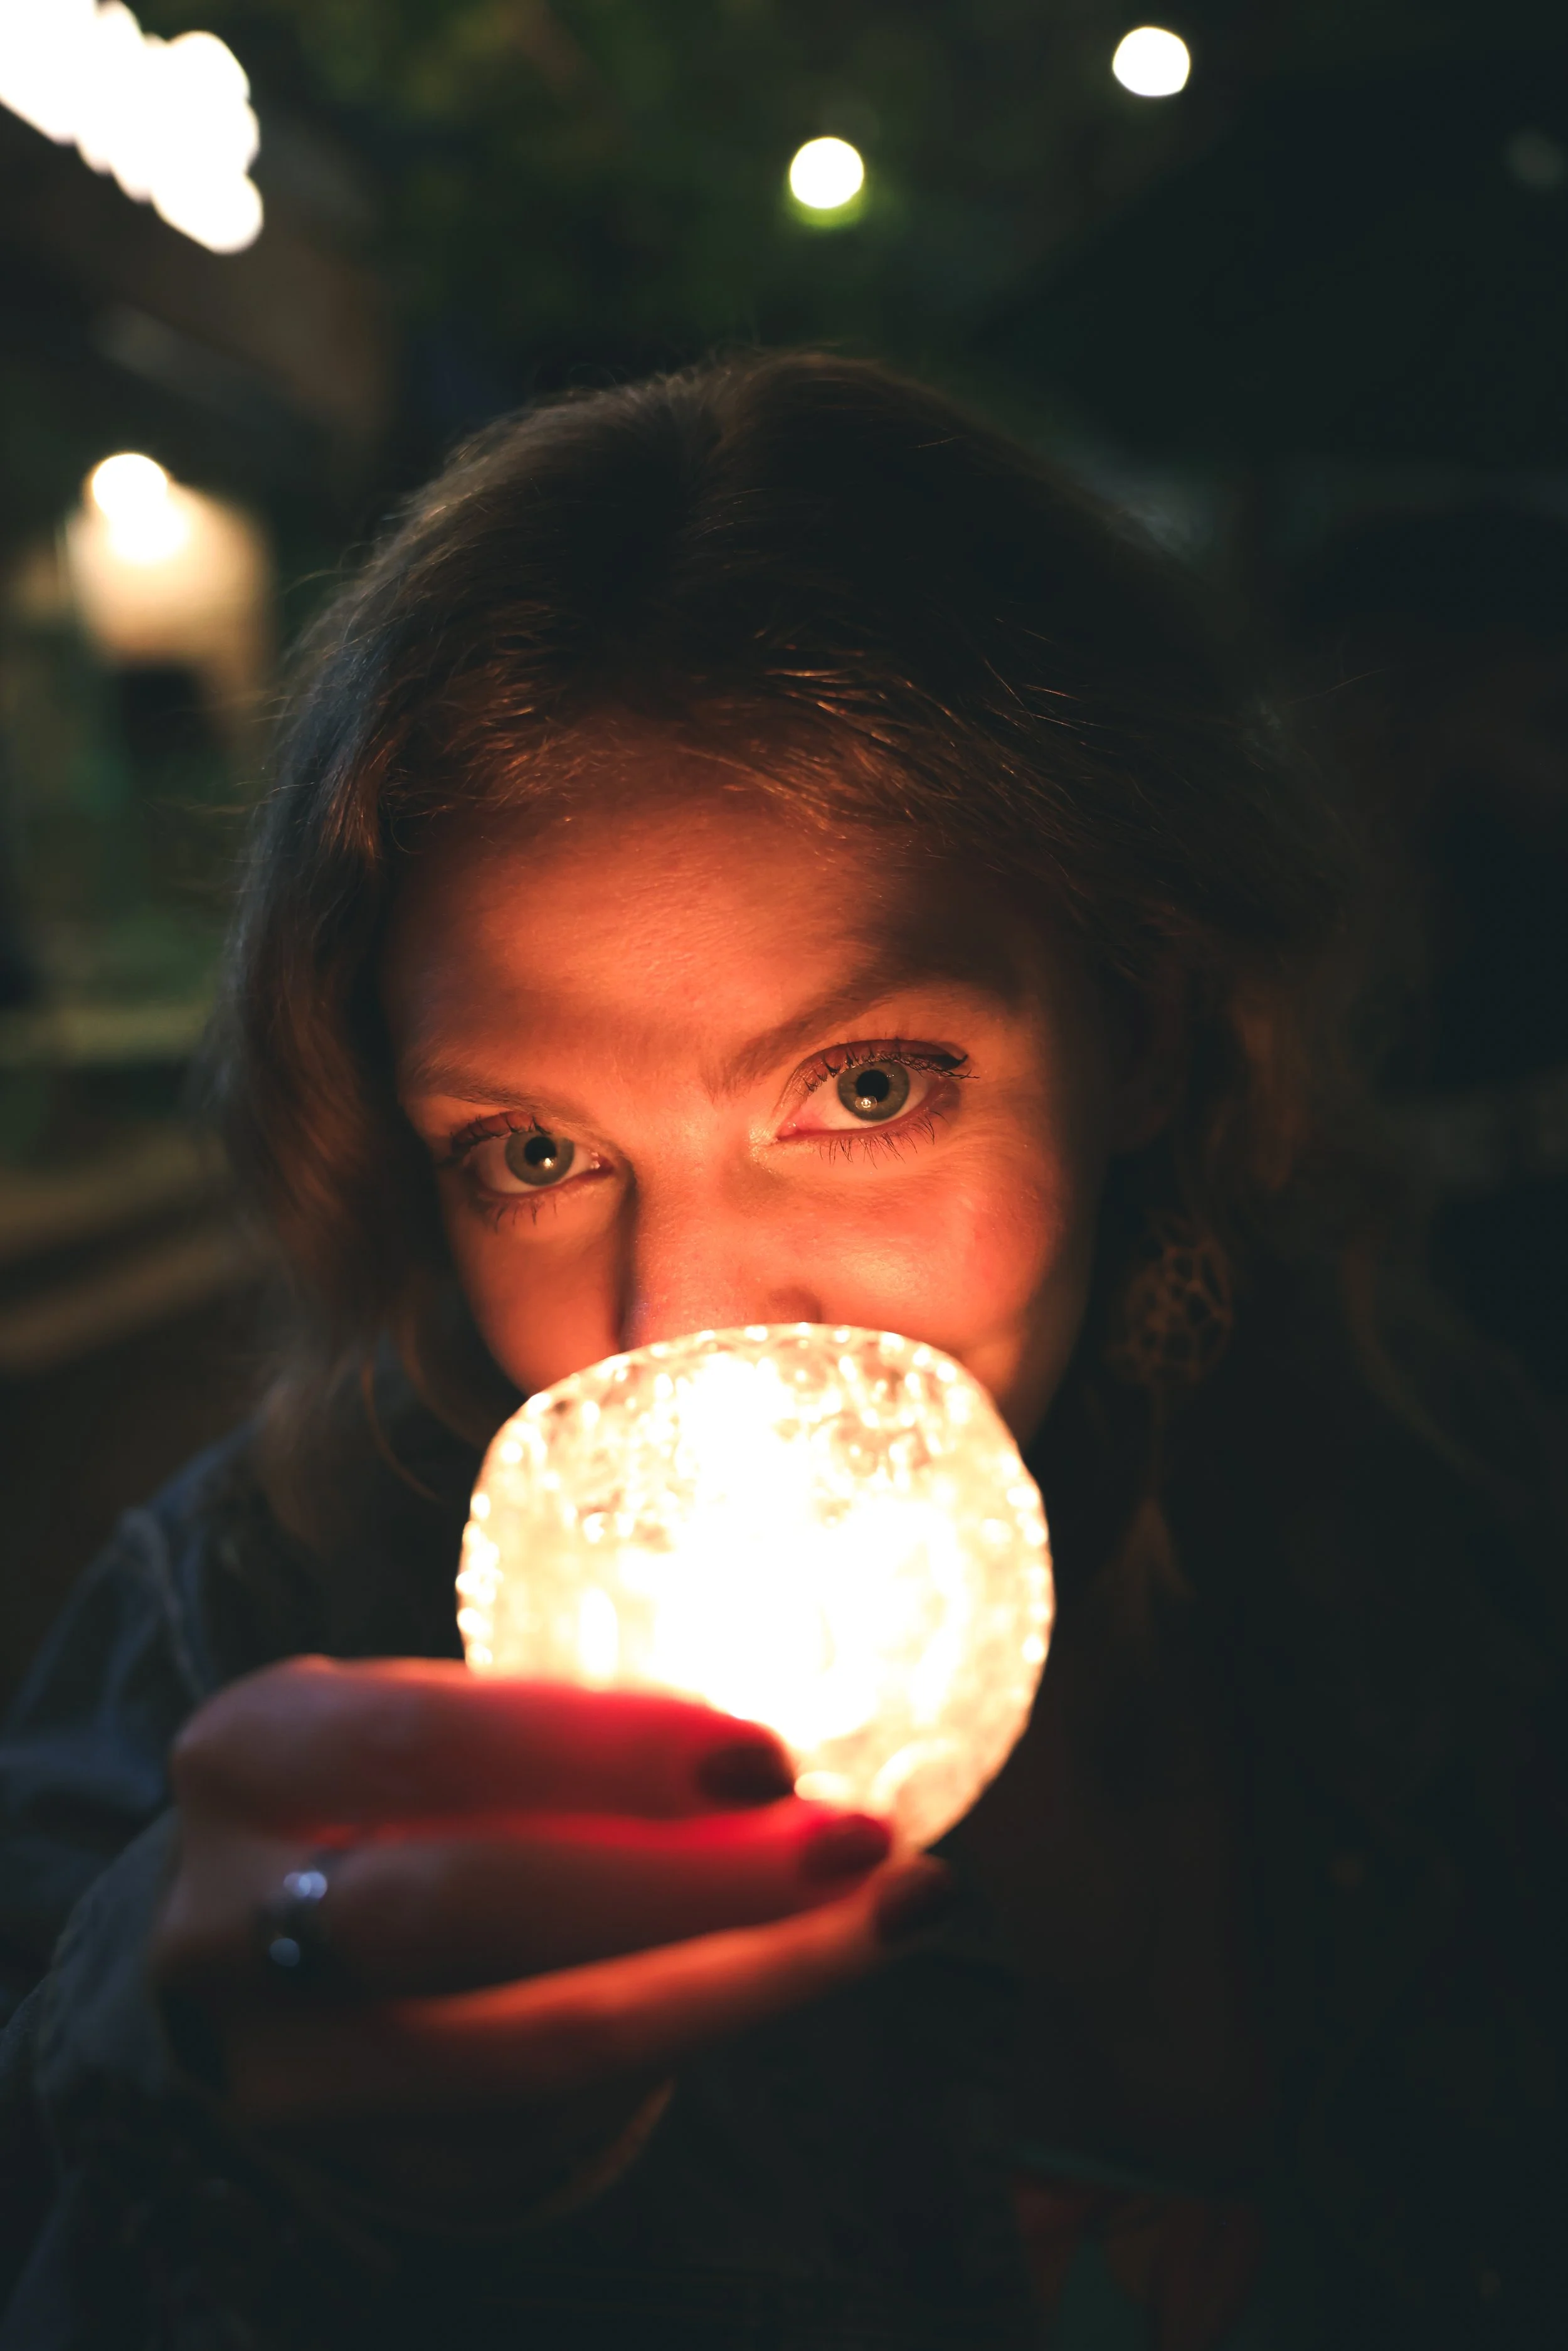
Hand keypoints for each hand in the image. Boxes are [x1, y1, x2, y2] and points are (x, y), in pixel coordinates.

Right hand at [153, 1657, 949, 2144]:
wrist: (293, 1953)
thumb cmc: (412, 1799)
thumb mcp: (448, 1734)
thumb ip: (573, 1742)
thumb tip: (778, 1765)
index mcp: (250, 1756)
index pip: (433, 1741)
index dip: (607, 1748)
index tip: (772, 1753)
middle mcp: (232, 1922)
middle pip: (470, 1905)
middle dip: (689, 1879)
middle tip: (862, 1845)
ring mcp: (289, 2069)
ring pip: (529, 2046)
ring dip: (739, 1979)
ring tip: (888, 1916)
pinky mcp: (377, 2171)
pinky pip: (560, 2123)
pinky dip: (698, 2041)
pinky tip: (791, 1976)